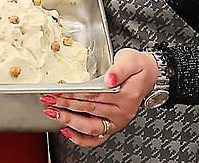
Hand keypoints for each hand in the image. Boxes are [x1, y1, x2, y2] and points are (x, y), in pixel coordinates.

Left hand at [42, 48, 157, 146]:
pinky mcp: (112, 125)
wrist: (149, 75)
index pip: (94, 96)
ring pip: (90, 127)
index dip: (74, 94)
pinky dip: (81, 138)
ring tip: (53, 113)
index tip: (58, 91)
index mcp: (126, 95)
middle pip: (89, 110)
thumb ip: (119, 69)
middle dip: (65, 105)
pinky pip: (96, 138)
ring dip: (69, 121)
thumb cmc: (137, 67)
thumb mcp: (130, 60)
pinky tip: (67, 131)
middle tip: (49, 100)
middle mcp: (122, 112)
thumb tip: (109, 78)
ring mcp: (117, 121)